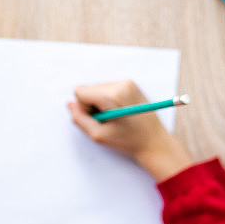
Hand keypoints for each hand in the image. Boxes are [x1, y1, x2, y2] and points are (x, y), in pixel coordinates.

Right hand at [67, 80, 192, 180]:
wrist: (154, 141)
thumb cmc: (128, 141)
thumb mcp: (98, 135)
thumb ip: (79, 119)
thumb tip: (70, 105)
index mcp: (113, 96)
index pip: (80, 91)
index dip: (83, 108)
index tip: (97, 119)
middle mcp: (121, 84)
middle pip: (88, 89)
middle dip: (92, 105)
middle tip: (107, 120)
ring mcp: (127, 82)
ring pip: (97, 89)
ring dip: (100, 103)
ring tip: (114, 117)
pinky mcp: (131, 84)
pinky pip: (107, 88)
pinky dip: (108, 100)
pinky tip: (119, 112)